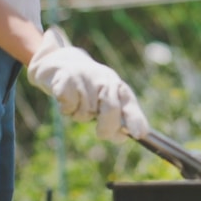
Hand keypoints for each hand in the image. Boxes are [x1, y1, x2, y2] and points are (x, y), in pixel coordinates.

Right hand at [26, 27, 149, 139]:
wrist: (63, 63)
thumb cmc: (88, 90)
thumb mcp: (106, 101)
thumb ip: (117, 120)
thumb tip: (126, 137)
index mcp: (117, 86)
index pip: (129, 103)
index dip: (135, 118)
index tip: (137, 134)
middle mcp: (105, 79)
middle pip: (110, 108)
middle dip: (107, 126)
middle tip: (101, 133)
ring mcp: (86, 76)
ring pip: (85, 113)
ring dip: (79, 115)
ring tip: (77, 102)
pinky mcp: (67, 77)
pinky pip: (69, 106)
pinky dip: (66, 109)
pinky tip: (65, 98)